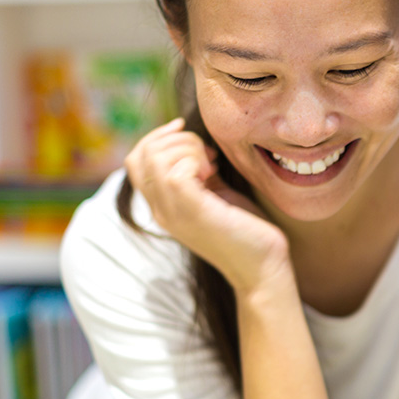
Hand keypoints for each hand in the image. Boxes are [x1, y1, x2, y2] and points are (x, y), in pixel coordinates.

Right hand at [125, 118, 292, 293]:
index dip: (157, 137)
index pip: (135, 161)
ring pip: (156, 158)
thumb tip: (194, 144)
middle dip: (177, 139)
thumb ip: (199, 173)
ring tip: (212, 164)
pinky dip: (196, 159)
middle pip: (141, 154)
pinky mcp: (194, 212)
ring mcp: (173, 213)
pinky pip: (176, 171)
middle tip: (209, 154)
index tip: (185, 131)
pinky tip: (215, 172)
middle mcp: (161, 211)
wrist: (263, 267)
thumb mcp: (215, 194)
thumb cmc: (246, 229)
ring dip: (188, 147)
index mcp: (163, 206)